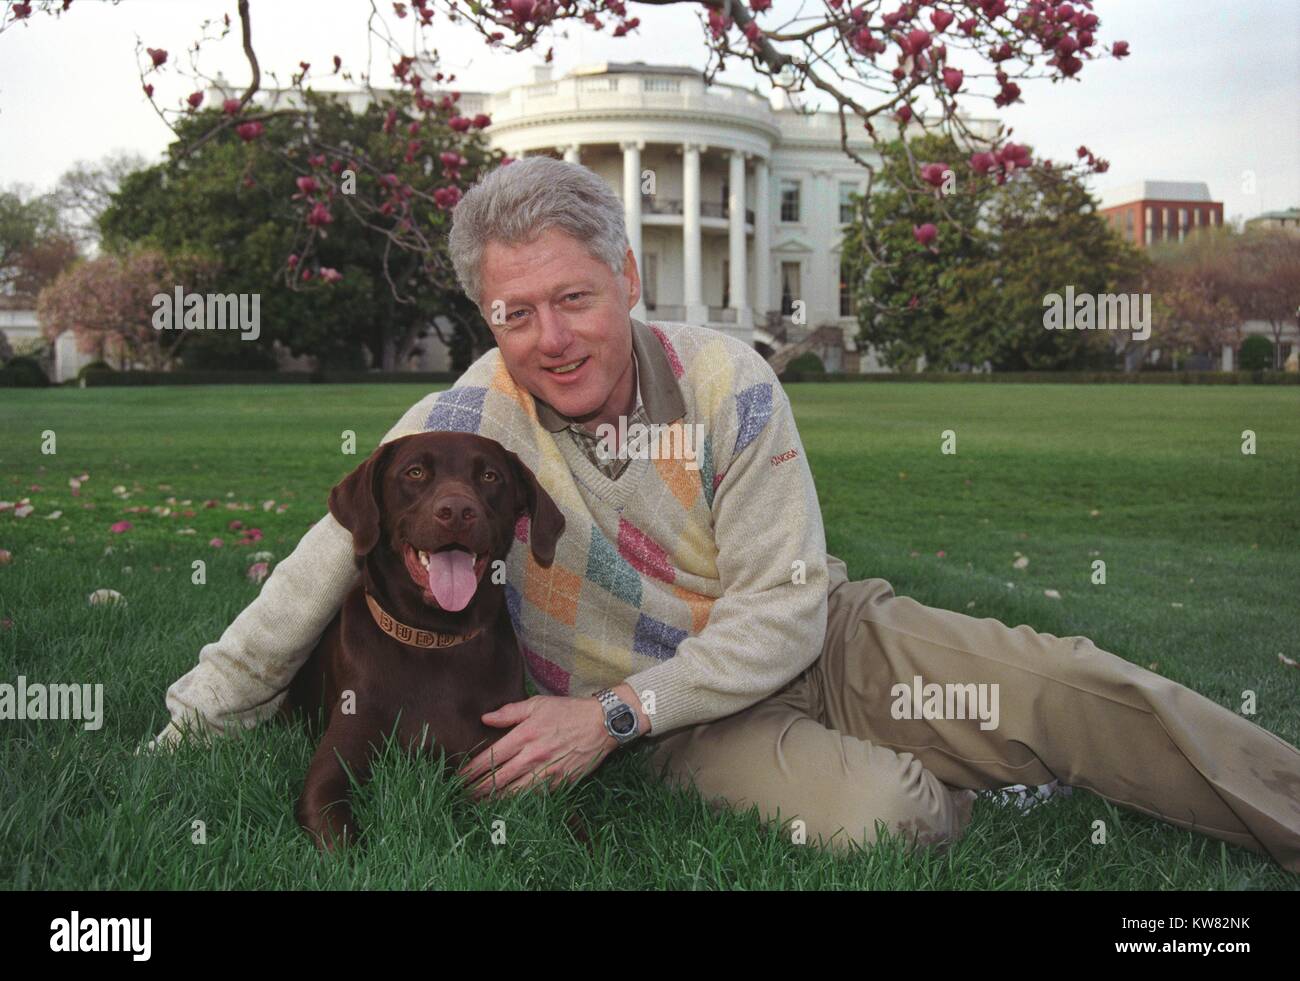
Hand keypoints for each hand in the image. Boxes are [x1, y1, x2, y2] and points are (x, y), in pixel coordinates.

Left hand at [455, 694, 615, 799]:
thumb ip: (509, 712)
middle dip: (477, 789)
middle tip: (461, 796)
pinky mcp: (558, 783)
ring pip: (513, 792)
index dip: (472, 770)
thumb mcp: (537, 704)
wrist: (601, 724)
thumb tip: (485, 719)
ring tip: (476, 805)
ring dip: (492, 800)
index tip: (458, 778)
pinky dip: (516, 803)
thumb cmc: (568, 711)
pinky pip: (532, 797)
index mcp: (524, 735)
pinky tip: (505, 806)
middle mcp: (532, 756)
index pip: (490, 757)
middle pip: (497, 779)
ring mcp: (546, 772)